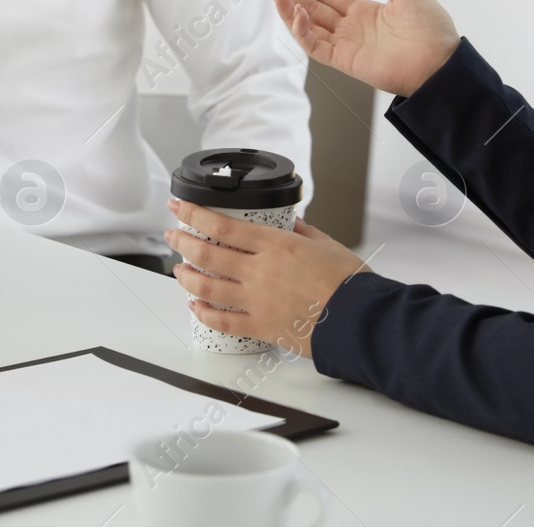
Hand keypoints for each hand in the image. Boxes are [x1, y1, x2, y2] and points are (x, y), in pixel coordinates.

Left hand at [166, 198, 371, 357]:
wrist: (361, 321)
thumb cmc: (351, 284)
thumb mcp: (327, 244)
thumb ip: (302, 232)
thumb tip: (290, 223)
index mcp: (276, 245)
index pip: (222, 225)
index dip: (193, 213)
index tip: (179, 206)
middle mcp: (260, 271)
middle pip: (206, 254)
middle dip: (182, 242)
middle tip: (172, 236)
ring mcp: (257, 301)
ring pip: (206, 287)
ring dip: (186, 277)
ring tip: (178, 271)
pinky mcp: (260, 327)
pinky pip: (222, 321)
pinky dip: (204, 313)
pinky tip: (196, 307)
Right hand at [259, 0, 459, 96]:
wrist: (441, 63)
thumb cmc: (431, 27)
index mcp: (363, 10)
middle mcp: (350, 27)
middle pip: (309, 6)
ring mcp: (345, 45)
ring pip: (307, 25)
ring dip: (288, 8)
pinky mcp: (345, 61)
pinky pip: (316, 46)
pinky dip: (302, 30)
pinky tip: (295, 12)